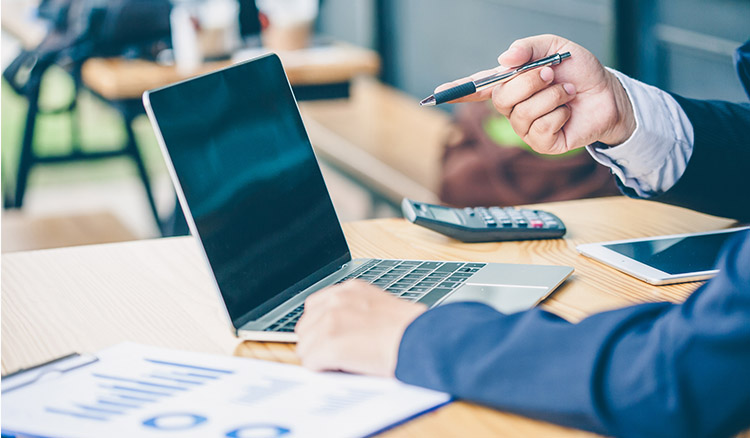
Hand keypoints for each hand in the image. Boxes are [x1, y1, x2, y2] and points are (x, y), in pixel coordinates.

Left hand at [295, 280, 426, 376]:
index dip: (323, 327)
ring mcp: (331, 320)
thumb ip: (358, 312)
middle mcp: (337, 300)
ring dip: (320, 358)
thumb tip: (345, 331)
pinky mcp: (330, 343)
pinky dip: (323, 370)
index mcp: (351, 289)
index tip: (334, 339)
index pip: (316, 306)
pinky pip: (310, 362)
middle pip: (305, 326)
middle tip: (338, 355)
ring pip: (305, 346)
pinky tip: (343, 368)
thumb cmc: (412, 331)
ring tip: (344, 363)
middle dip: (318, 343)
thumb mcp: (382, 308)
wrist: (423, 341)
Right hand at [435, 34, 634, 153]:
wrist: (608, 93)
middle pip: (501, 98)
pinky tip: (567, 112)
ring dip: (550, 97)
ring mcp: (526, 128)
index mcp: (510, 84)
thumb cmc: (579, 71)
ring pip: (522, 114)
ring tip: (567, 91)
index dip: (457, 92)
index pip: (477, 89)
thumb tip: (503, 61)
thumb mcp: (555, 47)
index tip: (438, 94)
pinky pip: (540, 130)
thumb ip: (528, 48)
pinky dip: (558, 114)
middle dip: (528, 82)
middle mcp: (513, 108)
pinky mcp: (542, 144)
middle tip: (550, 73)